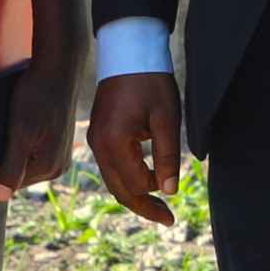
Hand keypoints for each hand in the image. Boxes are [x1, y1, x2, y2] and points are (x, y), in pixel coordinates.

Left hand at [0, 52, 81, 192]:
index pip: (9, 181)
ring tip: (15, 120)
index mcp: (49, 168)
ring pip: (24, 159)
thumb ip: (11, 167)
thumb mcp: (21, 133)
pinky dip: (23, 137)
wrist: (58, 68)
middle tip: (5, 127)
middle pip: (17, 172)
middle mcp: (58, 166)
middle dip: (5, 155)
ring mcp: (60, 153)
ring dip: (13, 145)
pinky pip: (32, 147)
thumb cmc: (39, 96)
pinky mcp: (58, 140)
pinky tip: (23, 118)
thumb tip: (1, 196)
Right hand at [87, 72, 183, 227]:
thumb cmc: (150, 81)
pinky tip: (149, 179)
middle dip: (143, 207)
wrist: (129, 50)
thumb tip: (169, 191)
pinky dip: (129, 178)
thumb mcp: (166, 118)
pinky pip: (112, 165)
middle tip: (167, 220)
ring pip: (114, 179)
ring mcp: (97, 139)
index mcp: (114, 142)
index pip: (134, 186)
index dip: (154, 203)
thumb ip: (167, 156)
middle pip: (119, 190)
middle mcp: (99, 145)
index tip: (173, 214)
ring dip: (136, 194)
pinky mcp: (100, 133)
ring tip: (160, 204)